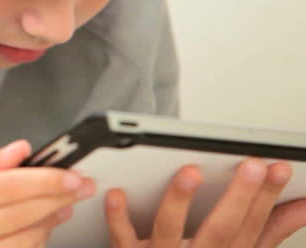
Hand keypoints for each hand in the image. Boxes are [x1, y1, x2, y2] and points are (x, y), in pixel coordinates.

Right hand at [0, 140, 95, 246]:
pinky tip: (43, 225)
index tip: (73, 175)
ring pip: (19, 243)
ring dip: (50, 223)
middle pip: (18, 216)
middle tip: (82, 187)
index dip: (46, 181)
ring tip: (65, 205)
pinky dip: (33, 241)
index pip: (6, 187)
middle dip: (56, 199)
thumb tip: (22, 151)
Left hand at [105, 158, 305, 246]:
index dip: (268, 198)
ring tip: (191, 172)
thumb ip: (271, 230)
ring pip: (170, 231)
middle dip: (239, 197)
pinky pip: (123, 239)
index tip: (278, 168)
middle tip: (252, 165)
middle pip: (221, 230)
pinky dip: (120, 218)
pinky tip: (117, 194)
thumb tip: (305, 205)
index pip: (252, 227)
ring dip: (180, 202)